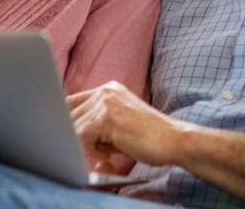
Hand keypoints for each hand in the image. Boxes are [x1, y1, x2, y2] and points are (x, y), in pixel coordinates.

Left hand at [68, 81, 186, 167]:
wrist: (175, 141)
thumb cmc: (150, 138)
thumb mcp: (120, 122)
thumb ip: (97, 121)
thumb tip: (69, 132)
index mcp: (108, 90)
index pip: (71, 101)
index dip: (68, 122)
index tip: (75, 138)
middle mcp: (105, 91)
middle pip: (69, 114)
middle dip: (77, 136)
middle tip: (99, 150)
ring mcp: (105, 103)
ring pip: (73, 126)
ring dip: (85, 145)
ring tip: (107, 153)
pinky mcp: (106, 118)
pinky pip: (80, 135)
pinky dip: (90, 150)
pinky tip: (109, 155)